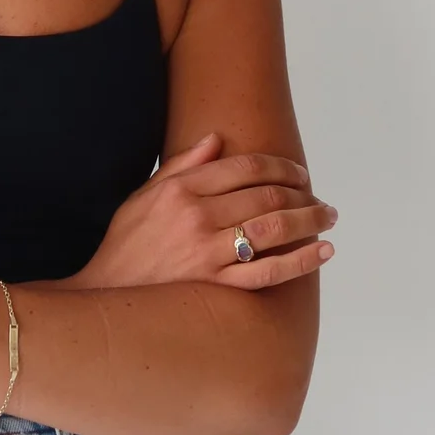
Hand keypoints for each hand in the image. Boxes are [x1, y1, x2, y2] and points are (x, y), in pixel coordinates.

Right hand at [65, 132, 336, 290]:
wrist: (106, 295)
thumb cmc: (125, 244)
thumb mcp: (143, 195)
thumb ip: (183, 165)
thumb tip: (217, 138)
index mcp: (181, 189)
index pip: (245, 167)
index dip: (280, 166)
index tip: (298, 173)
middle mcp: (197, 217)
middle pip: (266, 195)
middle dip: (302, 192)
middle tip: (319, 197)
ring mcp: (207, 252)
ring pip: (274, 229)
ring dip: (309, 220)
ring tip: (327, 217)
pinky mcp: (215, 285)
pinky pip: (268, 272)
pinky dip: (301, 261)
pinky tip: (322, 252)